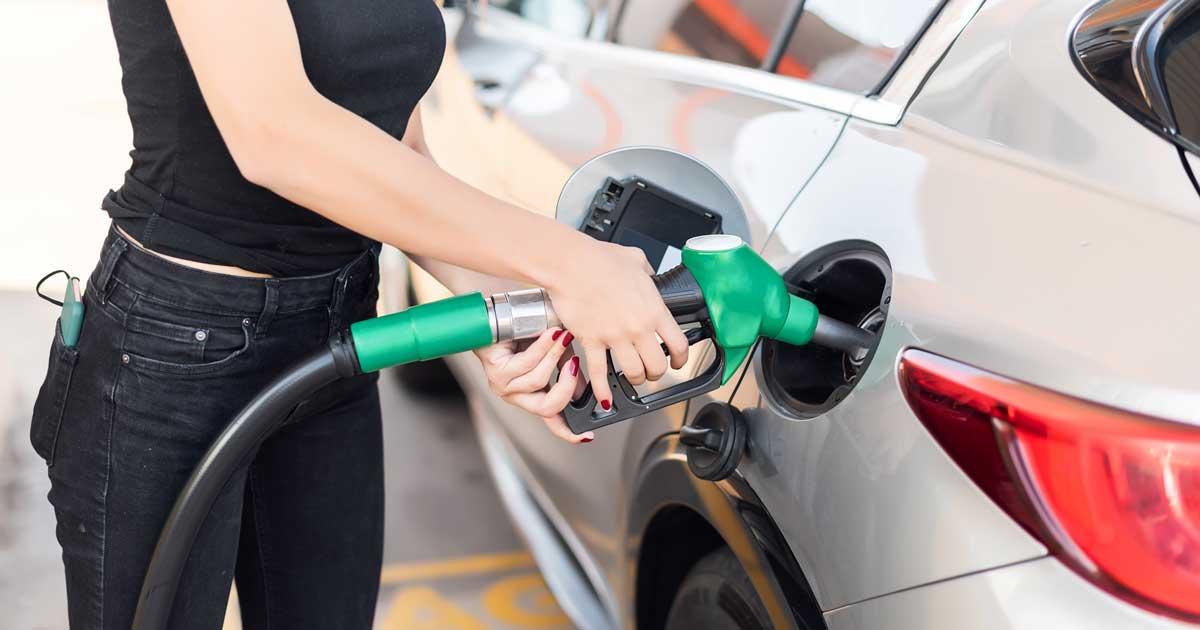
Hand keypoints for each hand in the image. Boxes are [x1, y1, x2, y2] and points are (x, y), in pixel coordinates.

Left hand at [475, 328, 591, 443]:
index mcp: (532, 395)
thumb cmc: (524, 334)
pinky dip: (543, 347)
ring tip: (563, 336)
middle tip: (575, 364)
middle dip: (566, 386)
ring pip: (538, 381)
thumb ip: (568, 373)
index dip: (569, 432)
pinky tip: (551, 335)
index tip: (587, 436)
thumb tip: (583, 391)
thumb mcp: (556, 354)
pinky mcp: (496, 372)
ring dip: (555, 356)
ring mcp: (504, 386)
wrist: (498, 317)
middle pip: (547, 408)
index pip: (552, 420)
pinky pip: (526, 363)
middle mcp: (517, 396)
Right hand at [544, 240, 688, 410]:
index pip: (679, 344)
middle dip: (656, 371)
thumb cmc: (600, 259)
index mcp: (654, 309)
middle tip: (652, 370)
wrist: (570, 264)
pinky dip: (602, 390)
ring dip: (635, 379)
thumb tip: (649, 277)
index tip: (678, 361)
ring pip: (633, 374)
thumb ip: (648, 273)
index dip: (682, 358)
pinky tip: (605, 398)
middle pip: (657, 366)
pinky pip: (599, 374)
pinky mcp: (591, 341)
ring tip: (632, 377)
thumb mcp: (636, 260)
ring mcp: (614, 337)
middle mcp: (638, 327)